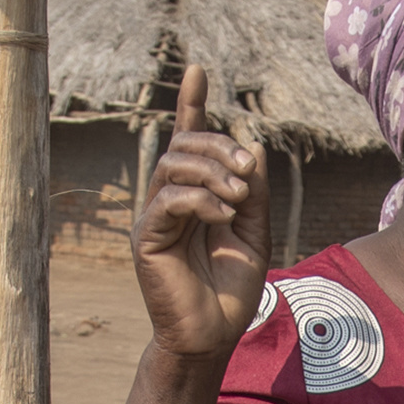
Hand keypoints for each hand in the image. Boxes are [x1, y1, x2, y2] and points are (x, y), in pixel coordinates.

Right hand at [132, 62, 269, 357]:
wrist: (214, 334)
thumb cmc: (232, 288)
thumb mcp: (256, 232)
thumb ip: (255, 192)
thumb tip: (252, 147)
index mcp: (196, 194)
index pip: (189, 140)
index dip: (192, 104)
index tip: (198, 69)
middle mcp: (171, 199)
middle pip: (184, 145)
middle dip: (219, 146)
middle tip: (248, 170)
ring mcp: (156, 217)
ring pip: (173, 165)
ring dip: (212, 172)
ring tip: (238, 198)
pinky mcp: (148, 238)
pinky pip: (169, 199)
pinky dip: (201, 199)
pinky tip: (223, 215)